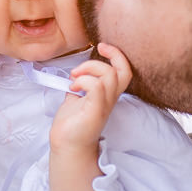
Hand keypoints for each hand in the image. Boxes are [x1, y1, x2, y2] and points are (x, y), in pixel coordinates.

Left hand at [47, 43, 131, 190]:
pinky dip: (84, 81)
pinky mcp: (95, 111)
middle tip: (84, 63)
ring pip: (109, 76)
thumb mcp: (77, 96)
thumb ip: (81, 82)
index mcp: (108, 93)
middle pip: (123, 71)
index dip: (117, 54)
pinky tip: (73, 88)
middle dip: (108, 57)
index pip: (124, 70)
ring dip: (88, 70)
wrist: (66, 144)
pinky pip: (97, 87)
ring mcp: (104, 105)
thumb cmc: (72, 123)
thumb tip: (77, 72)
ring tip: (74, 79)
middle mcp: (110, 99)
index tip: (102, 46)